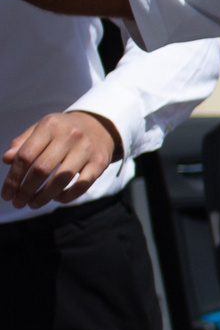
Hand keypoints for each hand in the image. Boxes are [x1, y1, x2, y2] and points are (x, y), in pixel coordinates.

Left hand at [2, 111, 121, 210]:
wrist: (99, 126)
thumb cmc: (62, 132)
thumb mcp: (41, 130)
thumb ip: (22, 143)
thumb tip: (7, 159)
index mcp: (50, 126)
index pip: (26, 155)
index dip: (13, 178)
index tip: (6, 194)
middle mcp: (70, 135)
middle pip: (42, 169)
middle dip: (26, 190)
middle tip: (18, 202)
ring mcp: (87, 149)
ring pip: (62, 179)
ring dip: (44, 197)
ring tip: (33, 204)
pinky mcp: (100, 162)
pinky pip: (82, 185)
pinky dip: (67, 196)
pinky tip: (57, 198)